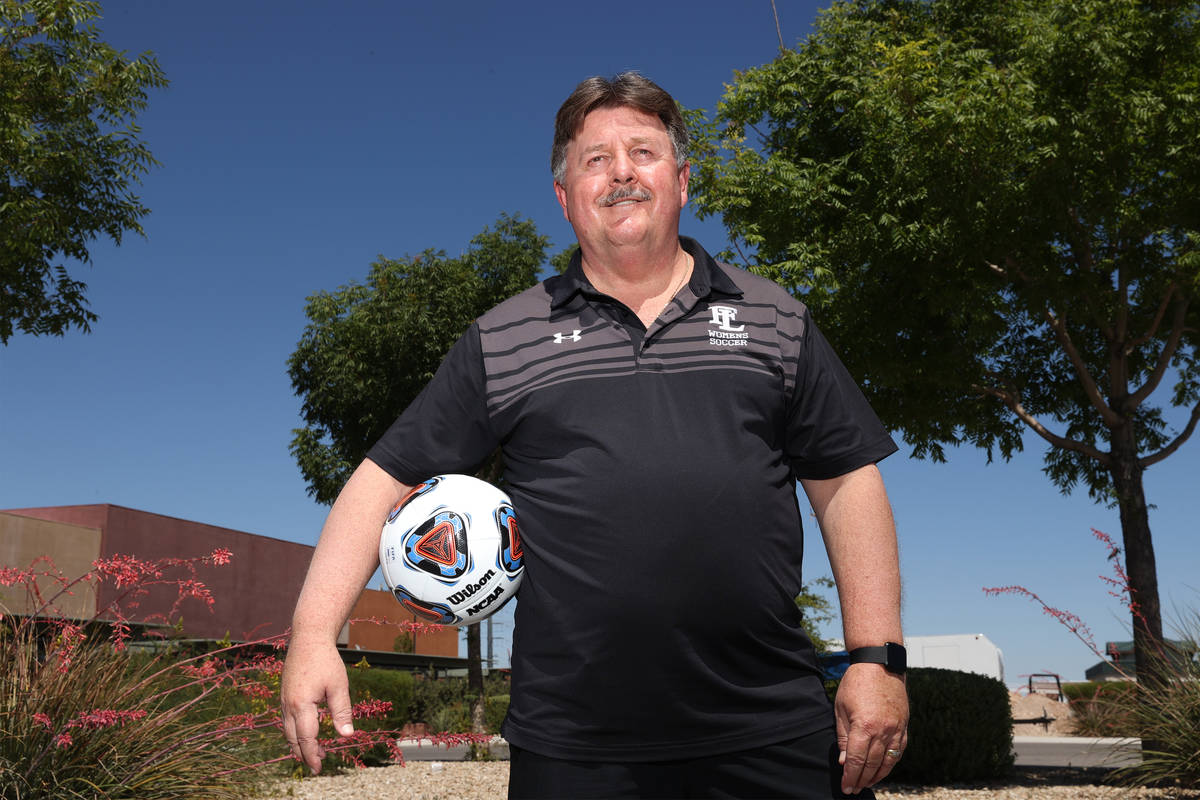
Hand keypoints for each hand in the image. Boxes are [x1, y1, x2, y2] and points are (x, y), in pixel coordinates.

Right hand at [280, 637, 354, 773]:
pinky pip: (287, 720)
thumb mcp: (339, 686)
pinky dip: (295, 731)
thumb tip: (347, 735)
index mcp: (302, 704)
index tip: (319, 769)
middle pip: (293, 738)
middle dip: (304, 754)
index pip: (306, 738)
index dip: (312, 755)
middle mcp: (288, 705)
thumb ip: (341, 712)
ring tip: (316, 751)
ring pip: (287, 730)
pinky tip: (306, 732)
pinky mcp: (284, 695)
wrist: (308, 638)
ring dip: (299, 743)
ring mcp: (284, 700)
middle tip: (318, 766)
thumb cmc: (326, 661)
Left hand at [834, 663, 908, 794]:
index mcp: (864, 726)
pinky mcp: (904, 725)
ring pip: (888, 761)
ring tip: (867, 783)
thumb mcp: (841, 708)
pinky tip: (883, 769)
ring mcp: (896, 729)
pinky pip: (899, 750)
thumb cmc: (855, 684)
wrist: (880, 664)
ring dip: (877, 775)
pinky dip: (891, 763)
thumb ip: (843, 737)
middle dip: (861, 780)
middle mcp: (883, 731)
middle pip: (872, 764)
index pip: (856, 760)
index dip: (850, 777)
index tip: (846, 788)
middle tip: (854, 789)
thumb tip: (844, 762)